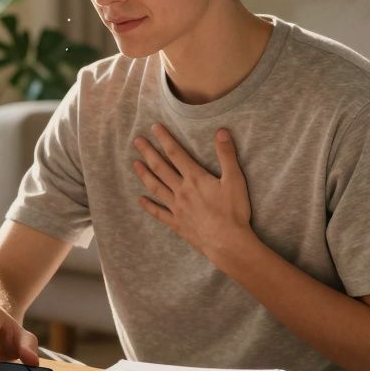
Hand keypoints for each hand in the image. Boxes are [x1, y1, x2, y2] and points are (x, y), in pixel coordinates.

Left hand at [132, 124, 253, 263]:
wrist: (228, 243)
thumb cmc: (233, 212)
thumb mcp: (235, 180)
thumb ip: (227, 155)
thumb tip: (221, 131)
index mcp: (195, 178)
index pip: (176, 153)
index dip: (164, 139)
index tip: (154, 127)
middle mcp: (181, 191)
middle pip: (161, 168)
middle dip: (148, 152)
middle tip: (137, 141)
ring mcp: (177, 208)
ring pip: (156, 187)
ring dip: (144, 175)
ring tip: (134, 164)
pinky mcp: (177, 223)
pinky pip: (159, 213)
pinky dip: (149, 206)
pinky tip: (141, 200)